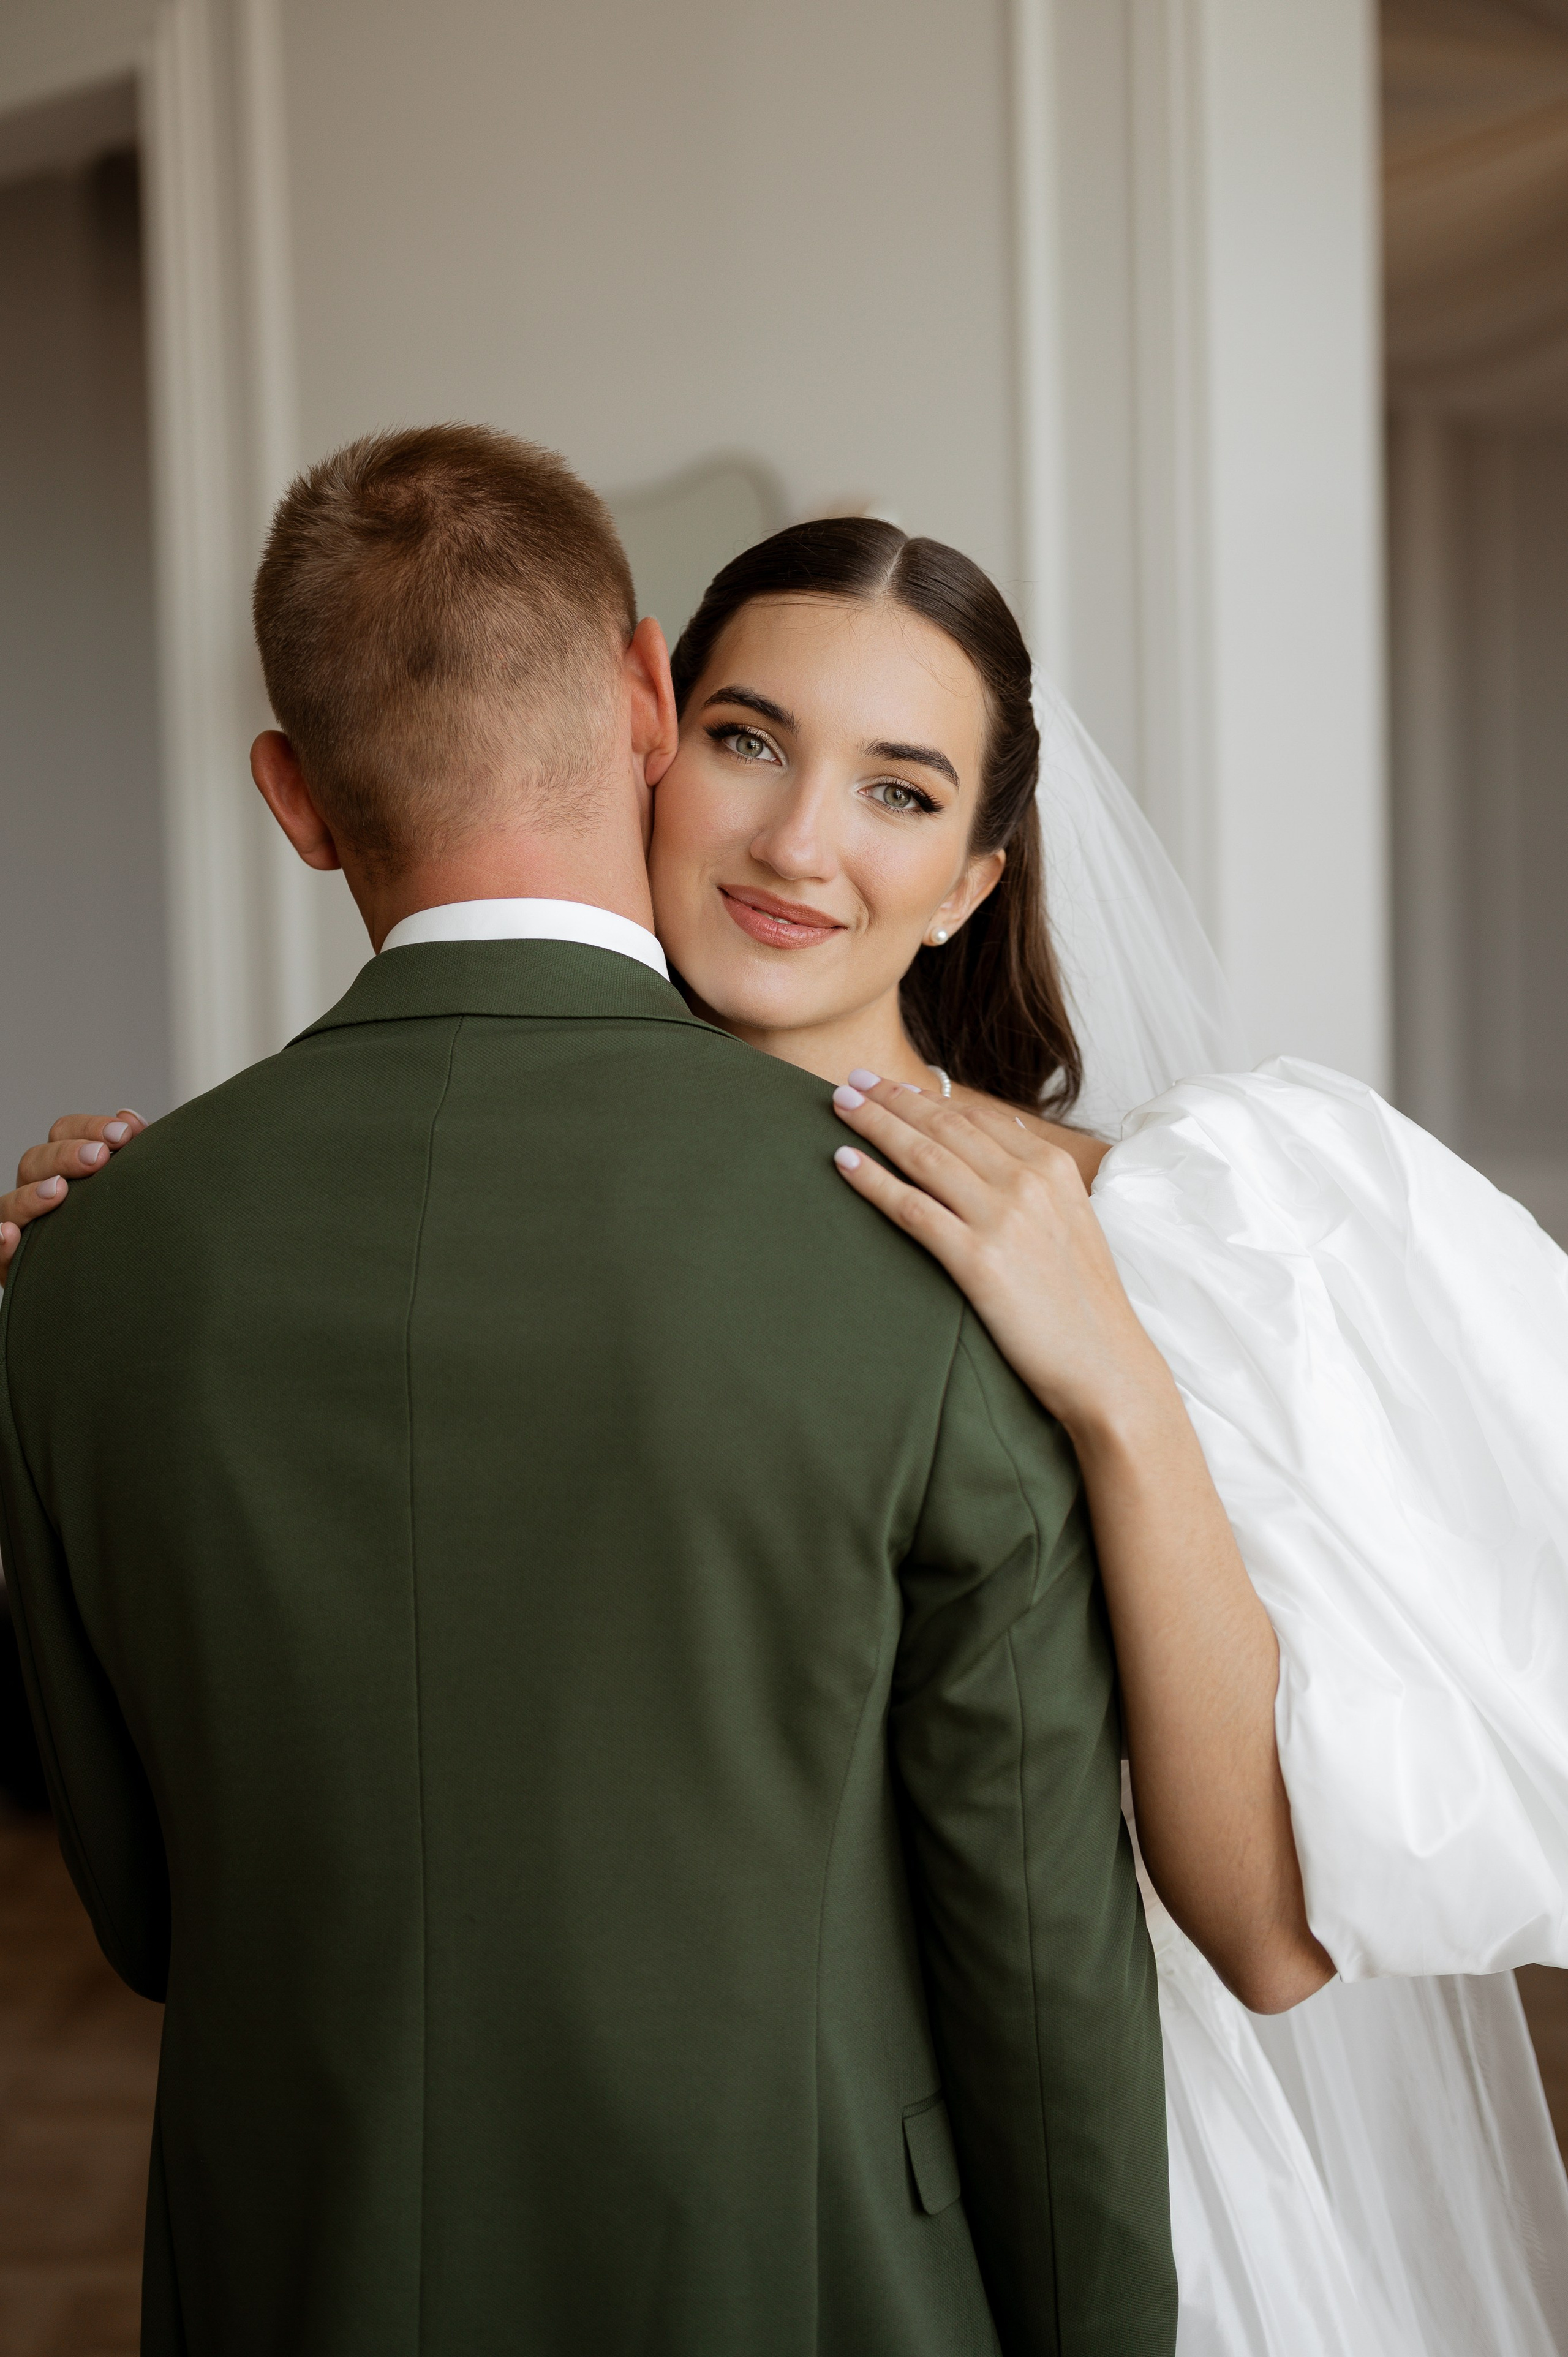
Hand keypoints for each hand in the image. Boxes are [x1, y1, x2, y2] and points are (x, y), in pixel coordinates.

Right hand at [0, 1111, 146, 1284]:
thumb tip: (128, 1118)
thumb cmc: (127, 1230)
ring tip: (58, 1191)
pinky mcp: (13, 1268)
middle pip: (35, 1161)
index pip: (63, 1134)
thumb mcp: (130, 1191)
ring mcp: (23, 1229)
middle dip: (66, 1155)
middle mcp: (37, 1193)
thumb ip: (131, 1154)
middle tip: (99, 1158)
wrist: (124, 1289)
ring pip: (9, 1204)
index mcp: (64, 1168)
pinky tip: (10, 1235)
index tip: (124, 1134)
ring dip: (31, 1195)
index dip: (88, 1128)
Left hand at [829, 1072, 1170, 1442]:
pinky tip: (845, 1163)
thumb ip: (1037, 1180)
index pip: (977, 1118)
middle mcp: (1028, 1183)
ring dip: (875, 1125)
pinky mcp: (977, 1260)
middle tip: (851, 1081)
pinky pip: (912, 1208)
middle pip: (944, 1126)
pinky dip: (874, 1181)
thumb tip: (999, 1137)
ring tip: (839, 1107)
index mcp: (1052, 1169)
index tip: (892, 1087)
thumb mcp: (1073, 1221)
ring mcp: (1002, 1219)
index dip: (927, 1098)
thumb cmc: (1084, 1302)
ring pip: (923, 1156)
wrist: (1107, 1365)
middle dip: (892, 1098)